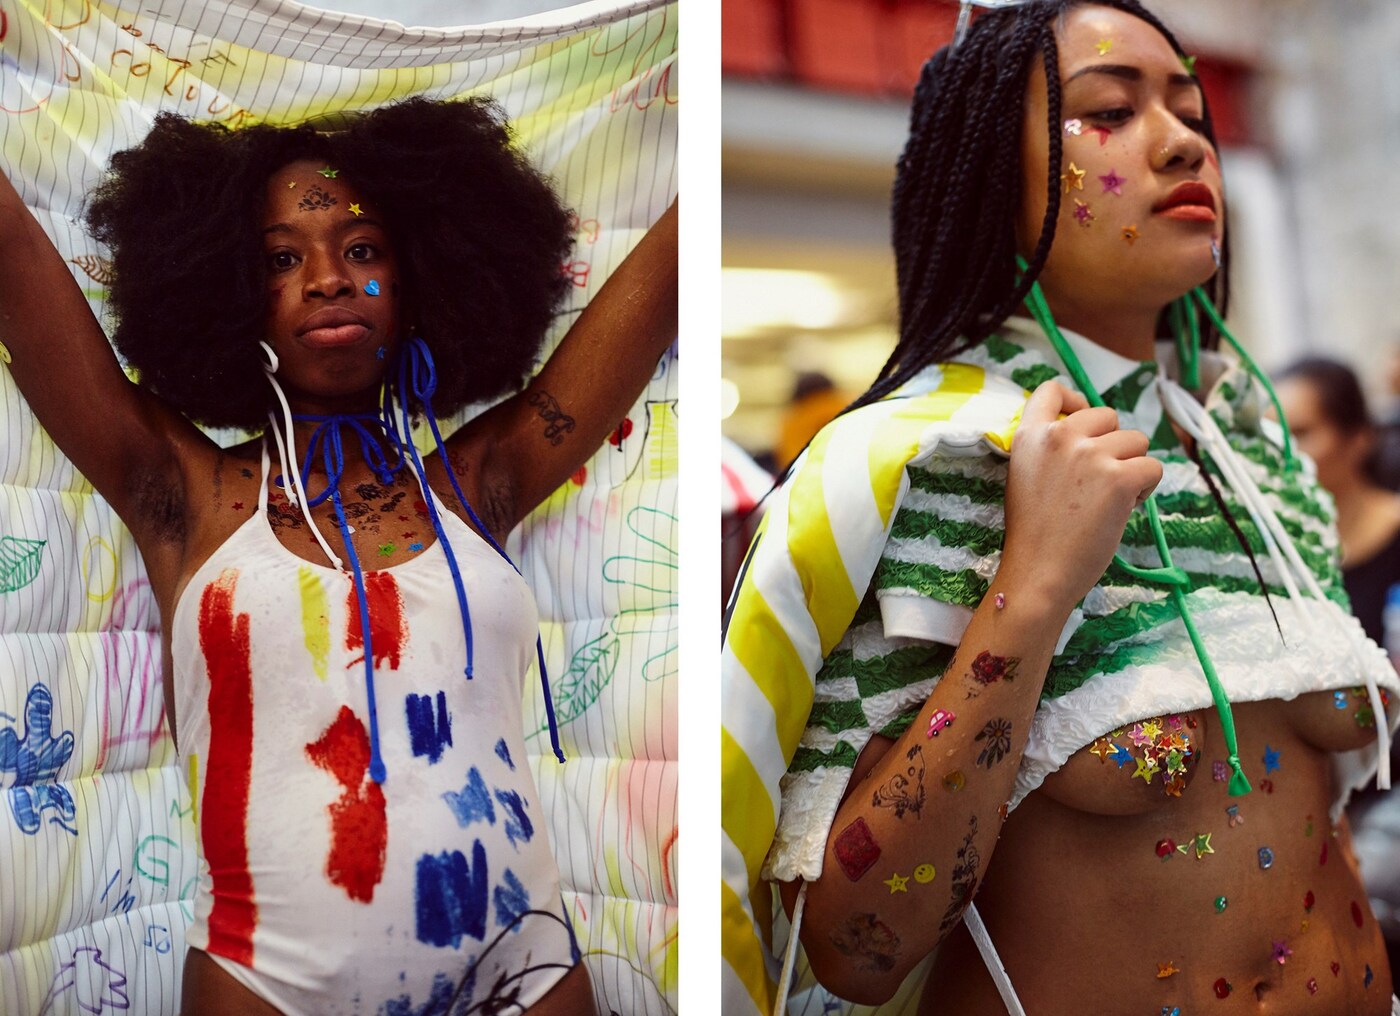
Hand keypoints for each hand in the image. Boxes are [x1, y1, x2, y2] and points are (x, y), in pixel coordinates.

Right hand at [1000, 380, 1161, 614]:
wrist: (1038, 572)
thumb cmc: (1034, 534)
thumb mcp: (1025, 477)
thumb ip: (1050, 451)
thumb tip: (1092, 437)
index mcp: (1030, 436)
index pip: (1051, 391)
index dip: (1074, 400)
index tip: (1082, 419)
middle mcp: (1060, 437)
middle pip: (1107, 415)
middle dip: (1113, 444)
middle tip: (1098, 481)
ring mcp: (1091, 455)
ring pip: (1137, 441)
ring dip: (1132, 467)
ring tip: (1109, 499)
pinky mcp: (1119, 477)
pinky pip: (1153, 468)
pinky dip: (1145, 489)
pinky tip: (1122, 509)